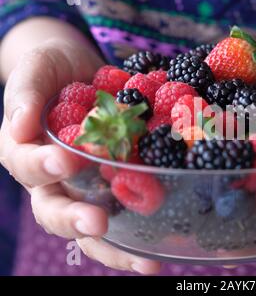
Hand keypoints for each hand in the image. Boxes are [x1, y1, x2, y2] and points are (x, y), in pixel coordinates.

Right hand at [0, 39, 159, 273]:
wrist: (79, 71)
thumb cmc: (51, 69)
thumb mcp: (35, 69)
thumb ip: (24, 93)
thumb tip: (18, 125)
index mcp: (25, 152)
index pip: (26, 166)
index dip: (42, 166)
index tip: (64, 160)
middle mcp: (53, 179)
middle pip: (55, 210)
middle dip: (75, 219)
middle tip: (98, 223)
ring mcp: (84, 186)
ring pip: (91, 227)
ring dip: (115, 247)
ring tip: (146, 262)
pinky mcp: (113, 185)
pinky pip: (123, 213)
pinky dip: (139, 233)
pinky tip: (163, 249)